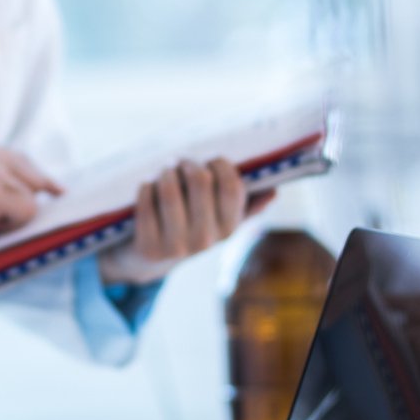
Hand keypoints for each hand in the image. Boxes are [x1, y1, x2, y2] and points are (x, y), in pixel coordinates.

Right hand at [0, 139, 62, 251]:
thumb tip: (12, 197)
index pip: (20, 160)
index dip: (38, 178)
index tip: (55, 190)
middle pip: (33, 177)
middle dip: (29, 200)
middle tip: (11, 221)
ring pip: (29, 199)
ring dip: (10, 218)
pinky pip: (25, 213)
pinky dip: (9, 227)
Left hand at [97, 157, 272, 286]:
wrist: (153, 259)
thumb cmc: (191, 225)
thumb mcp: (220, 219)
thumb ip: (247, 205)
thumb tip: (273, 192)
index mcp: (229, 228)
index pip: (232, 186)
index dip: (220, 164)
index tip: (210, 161)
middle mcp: (205, 240)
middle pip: (199, 180)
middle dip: (188, 163)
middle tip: (180, 162)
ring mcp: (176, 246)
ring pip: (170, 188)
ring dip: (165, 172)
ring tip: (164, 172)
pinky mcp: (148, 247)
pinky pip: (145, 201)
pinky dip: (145, 187)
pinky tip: (148, 187)